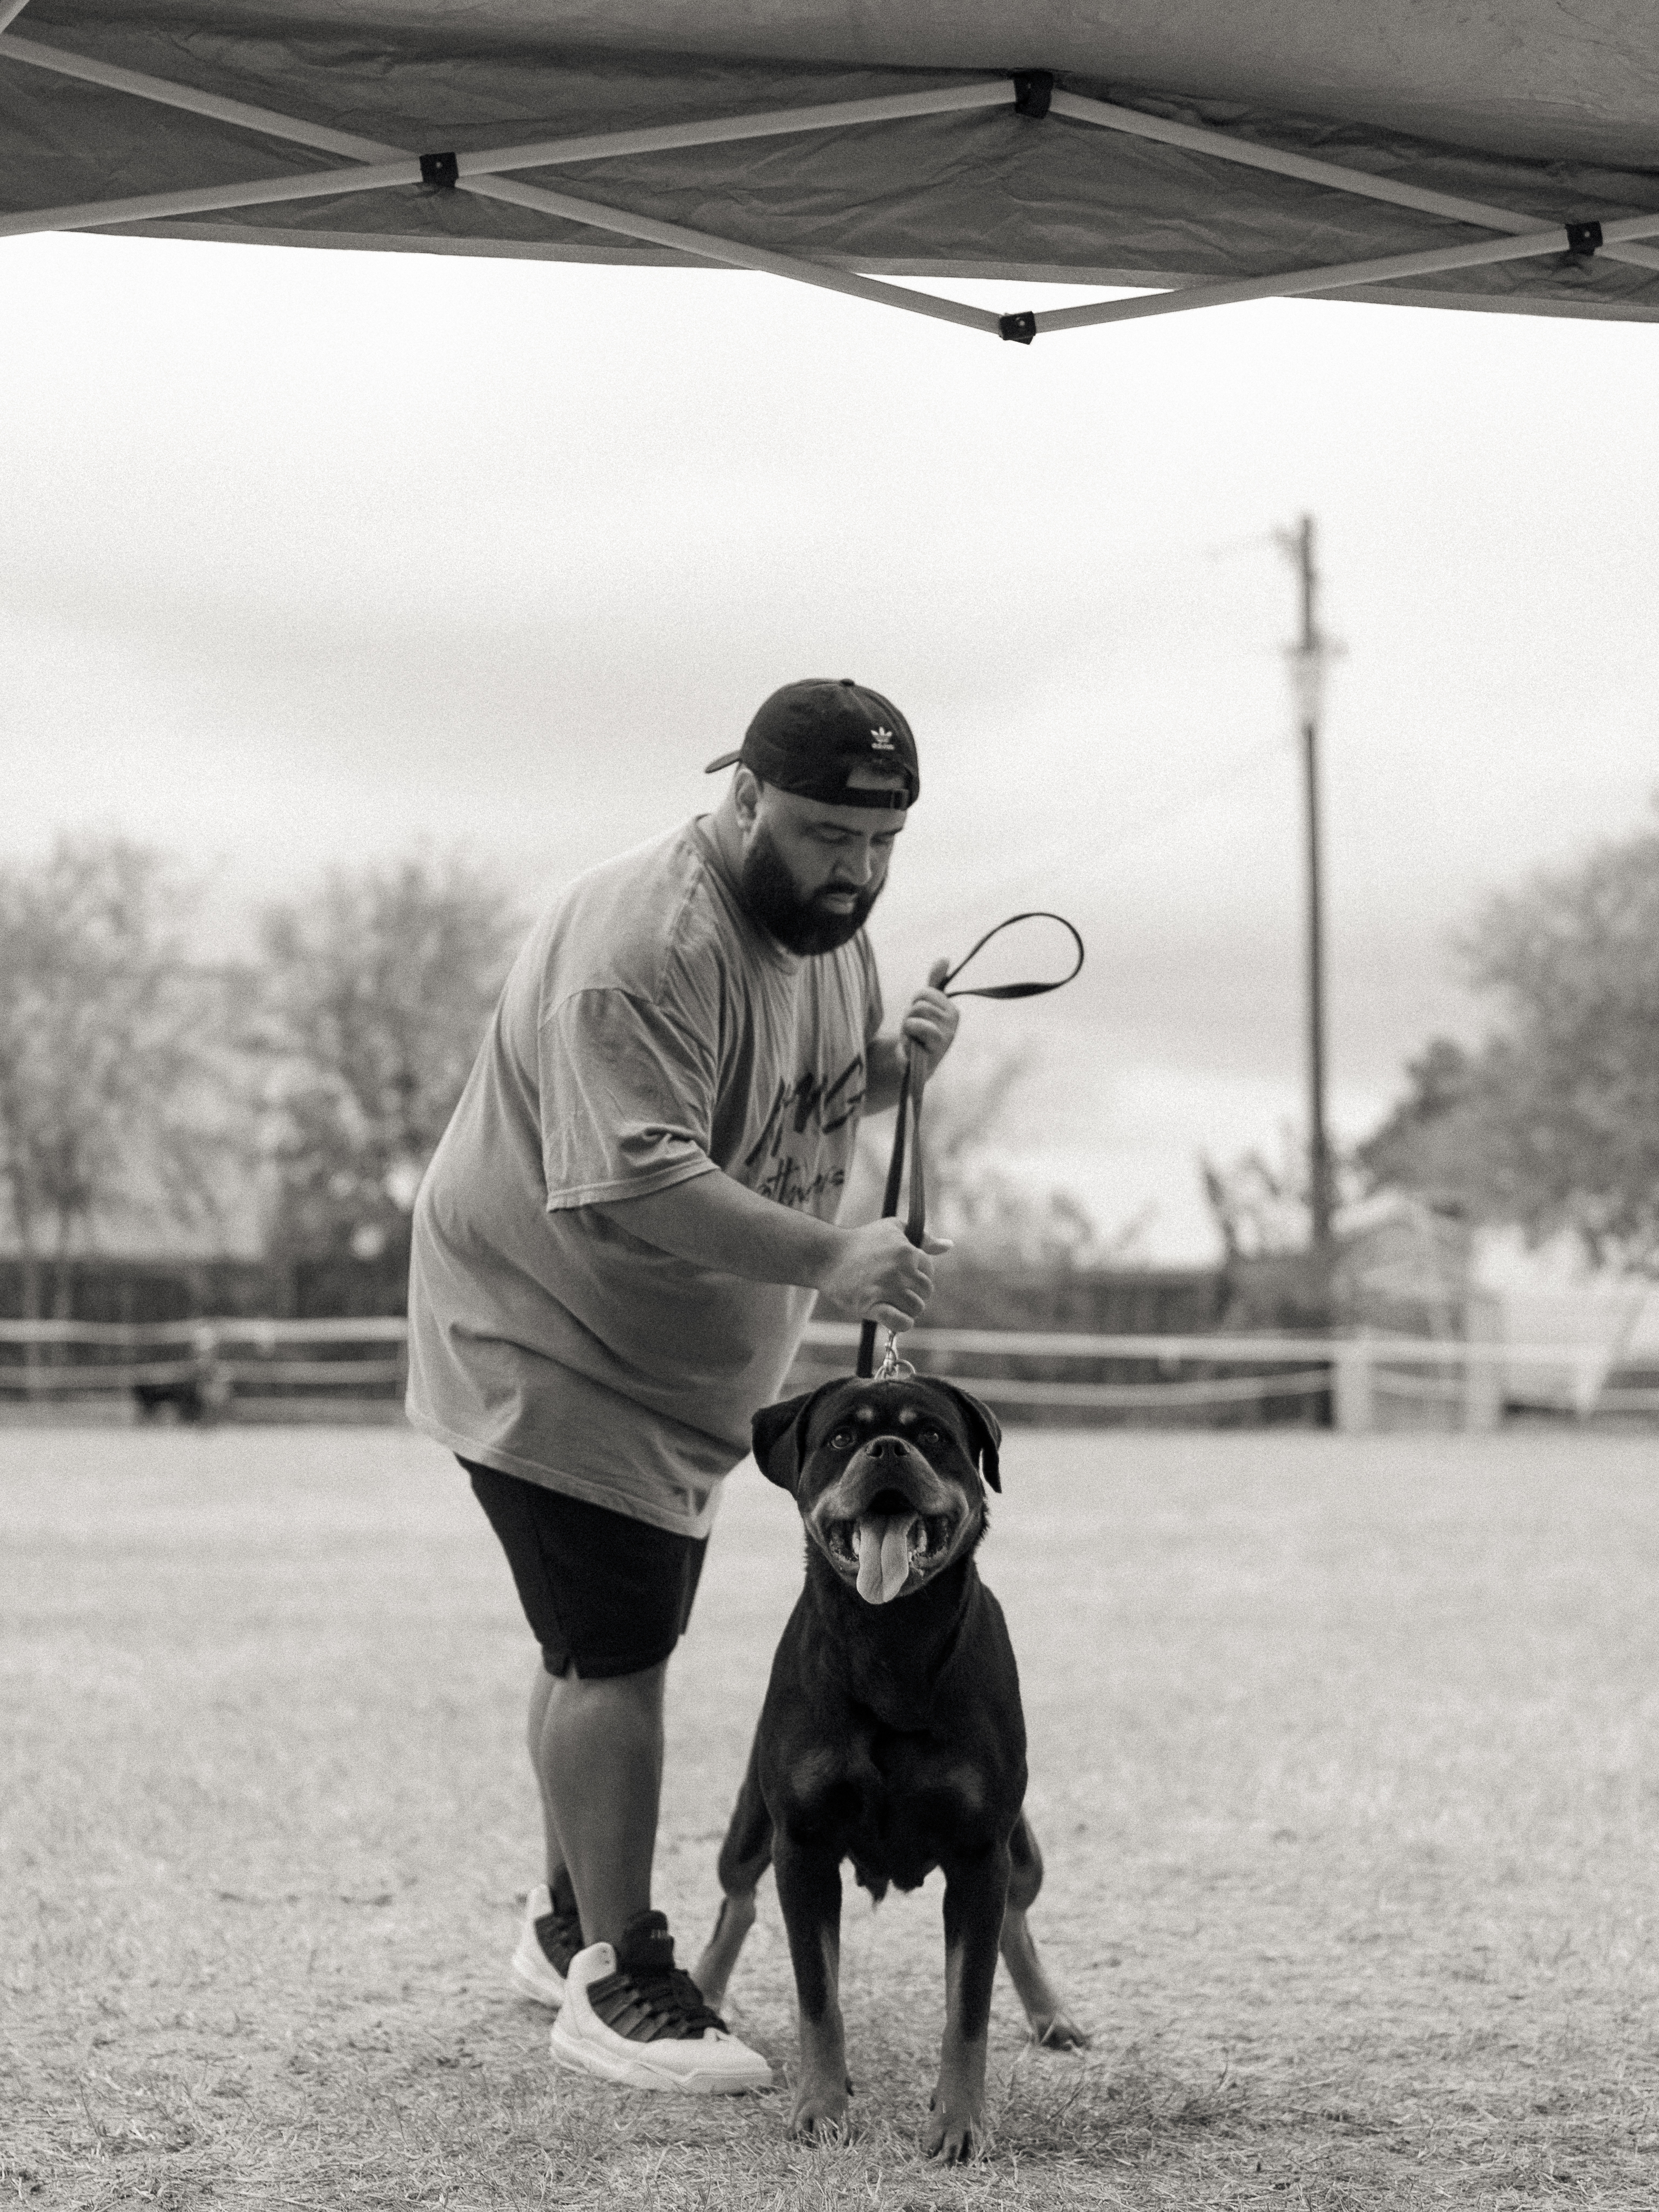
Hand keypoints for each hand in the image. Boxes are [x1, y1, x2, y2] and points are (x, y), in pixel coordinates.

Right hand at [817, 1218, 952, 1331]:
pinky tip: (894, 1318)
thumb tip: (948, 1246)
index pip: (929, 1272)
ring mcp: (885, 1288)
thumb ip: (923, 1238)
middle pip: (926, 1292)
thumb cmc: (863, 1241)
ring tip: (892, 1302)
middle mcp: (899, 1270)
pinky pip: (900, 1322)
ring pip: (916, 1308)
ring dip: (907, 1309)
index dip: (918, 1275)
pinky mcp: (871, 1305)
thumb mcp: (894, 1229)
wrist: (828, 1256)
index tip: (903, 1275)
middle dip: (915, 1293)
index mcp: (907, 1251)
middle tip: (897, 1291)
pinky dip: (902, 1324)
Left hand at [900, 958, 959, 1085]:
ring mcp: (948, 1033)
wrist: (911, 1065)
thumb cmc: (917, 1035)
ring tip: (912, 1037)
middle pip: (920, 1000)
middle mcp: (954, 1020)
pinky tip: (913, 1044)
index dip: (913, 1004)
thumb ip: (933, 983)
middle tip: (913, 1030)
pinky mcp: (939, 1046)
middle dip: (909, 1014)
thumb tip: (945, 959)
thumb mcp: (923, 1006)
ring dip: (907, 1025)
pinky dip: (910, 1033)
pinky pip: (920, 1025)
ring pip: (917, 1011)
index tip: (917, 1019)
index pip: (924, 992)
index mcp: (951, 1010)